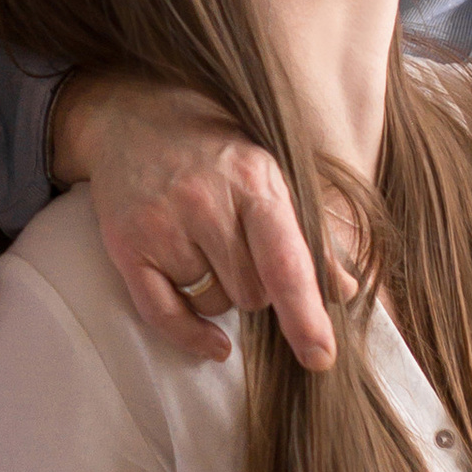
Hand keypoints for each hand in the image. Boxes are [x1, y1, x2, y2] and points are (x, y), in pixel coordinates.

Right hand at [54, 76, 341, 371]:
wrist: (134, 116)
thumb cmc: (216, 152)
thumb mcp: (270, 176)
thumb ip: (310, 233)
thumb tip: (346, 290)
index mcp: (254, 182)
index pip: (284, 263)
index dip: (305, 314)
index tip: (320, 355)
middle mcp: (205, 203)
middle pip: (251, 294)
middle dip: (256, 290)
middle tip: (240, 251)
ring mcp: (161, 225)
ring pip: (213, 304)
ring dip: (220, 297)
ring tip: (209, 254)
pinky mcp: (126, 245)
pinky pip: (164, 314)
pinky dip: (191, 335)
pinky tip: (214, 344)